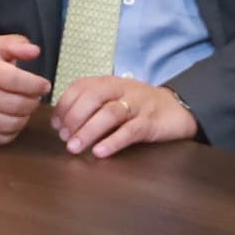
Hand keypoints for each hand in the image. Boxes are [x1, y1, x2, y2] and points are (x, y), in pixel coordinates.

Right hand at [0, 34, 49, 143]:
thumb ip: (15, 45)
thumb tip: (34, 51)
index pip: (13, 79)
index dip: (34, 84)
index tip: (44, 85)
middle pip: (14, 104)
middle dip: (32, 102)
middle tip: (35, 97)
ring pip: (11, 123)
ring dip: (25, 116)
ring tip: (25, 107)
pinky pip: (2, 137)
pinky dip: (13, 130)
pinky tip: (12, 118)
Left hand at [49, 74, 197, 158]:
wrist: (178, 107)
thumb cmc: (138, 106)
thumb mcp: (114, 99)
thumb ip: (91, 106)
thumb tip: (62, 124)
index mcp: (109, 82)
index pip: (81, 87)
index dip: (65, 105)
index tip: (56, 125)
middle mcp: (122, 90)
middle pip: (93, 97)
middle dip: (74, 118)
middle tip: (64, 138)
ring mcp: (138, 105)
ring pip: (110, 114)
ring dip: (88, 131)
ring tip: (74, 147)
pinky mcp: (151, 122)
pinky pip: (130, 131)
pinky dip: (113, 142)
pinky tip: (100, 152)